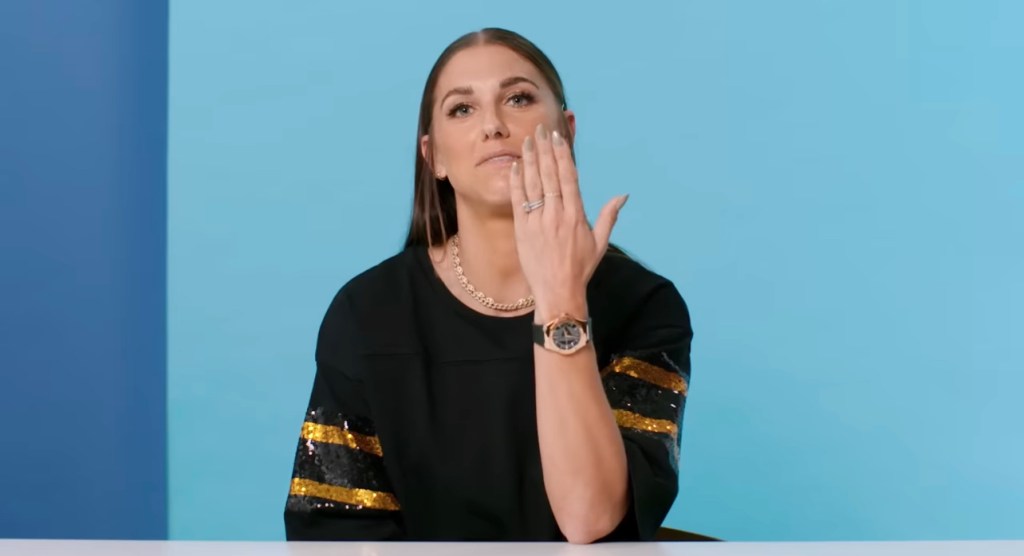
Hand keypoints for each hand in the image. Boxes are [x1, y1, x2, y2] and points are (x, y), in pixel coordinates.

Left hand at [509, 123, 628, 319]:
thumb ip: (609, 216)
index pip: (568, 178)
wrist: (558, 292)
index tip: (557, 138)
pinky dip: (516, 182)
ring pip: (532, 184)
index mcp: (576, 216)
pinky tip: (515, 166)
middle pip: (549, 175)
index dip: (561, 155)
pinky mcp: (522, 230)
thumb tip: (623, 195)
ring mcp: (538, 222)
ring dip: (529, 160)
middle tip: (539, 130)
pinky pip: (518, 201)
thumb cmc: (580, 268)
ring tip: (527, 141)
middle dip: (544, 150)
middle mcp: (557, 215)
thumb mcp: (600, 242)